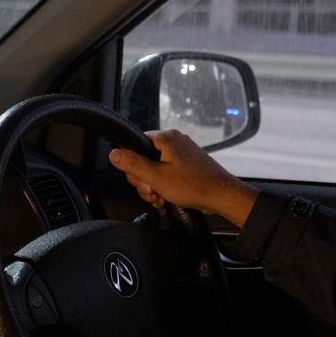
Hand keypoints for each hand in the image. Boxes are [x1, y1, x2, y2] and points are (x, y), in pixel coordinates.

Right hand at [109, 129, 257, 227]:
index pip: (135, 145)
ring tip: (161, 198)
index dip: (133, 166)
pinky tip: (167, 198)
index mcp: (166, 138)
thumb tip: (113, 153)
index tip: (141, 181)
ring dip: (153, 186)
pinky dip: (163, 186)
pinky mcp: (186, 164)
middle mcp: (174, 141)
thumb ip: (133, 164)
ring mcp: (181, 152)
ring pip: (154, 168)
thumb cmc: (193, 185)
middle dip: (145, 180)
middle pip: (143, 159)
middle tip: (153, 192)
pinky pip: (166, 172)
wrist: (222, 196)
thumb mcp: (156, 177)